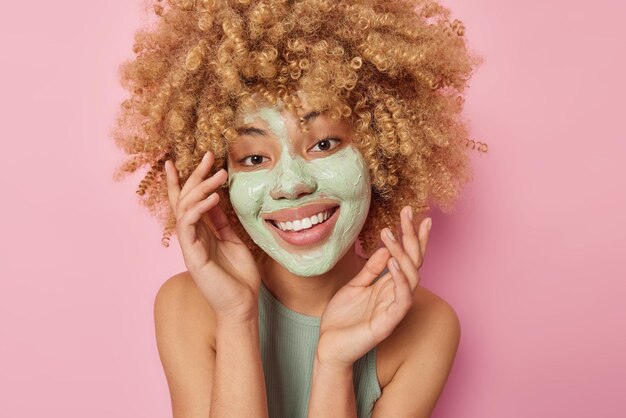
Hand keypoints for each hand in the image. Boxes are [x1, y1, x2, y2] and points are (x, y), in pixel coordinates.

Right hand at [164, 151, 260, 323]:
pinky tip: (213, 198)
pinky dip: (199, 208)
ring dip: (201, 188)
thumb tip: (215, 199)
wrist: (241, 306)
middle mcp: (190, 238)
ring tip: (218, 175)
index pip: (186, 203)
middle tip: (209, 156)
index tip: (183, 160)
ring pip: (185, 208)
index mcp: (199, 234)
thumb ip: (221, 222)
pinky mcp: (193, 256)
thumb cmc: (238, 277)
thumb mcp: (232, 241)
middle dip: (194, 176)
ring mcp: (189, 247)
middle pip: (184, 200)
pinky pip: (189, 226)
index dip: (182, 181)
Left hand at [316, 206, 431, 368]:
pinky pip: (402, 299)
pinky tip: (394, 262)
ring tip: (391, 234)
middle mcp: (396, 295)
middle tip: (409, 212)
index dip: (412, 236)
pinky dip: (400, 279)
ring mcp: (394, 309)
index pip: (407, 258)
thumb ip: (371, 269)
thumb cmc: (341, 319)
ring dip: (404, 254)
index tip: (413, 213)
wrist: (329, 346)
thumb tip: (387, 248)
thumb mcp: (355, 286)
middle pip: (414, 262)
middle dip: (413, 236)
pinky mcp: (388, 323)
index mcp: (389, 286)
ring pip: (412, 278)